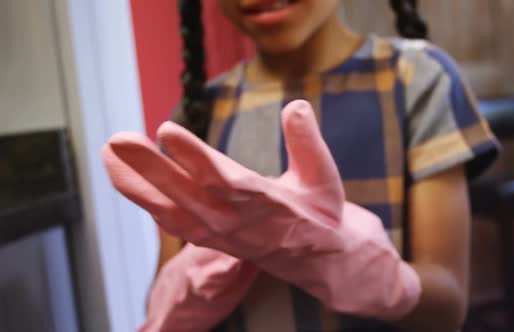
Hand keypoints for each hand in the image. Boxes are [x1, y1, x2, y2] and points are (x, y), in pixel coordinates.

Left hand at [103, 100, 420, 320]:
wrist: (323, 261)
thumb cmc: (323, 214)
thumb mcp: (325, 177)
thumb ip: (308, 142)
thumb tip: (295, 106)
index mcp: (268, 204)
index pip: (226, 181)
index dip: (196, 159)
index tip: (167, 132)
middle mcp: (238, 223)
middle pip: (188, 195)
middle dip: (150, 168)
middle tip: (118, 140)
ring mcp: (222, 235)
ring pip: (173, 212)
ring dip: (138, 187)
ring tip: (109, 158)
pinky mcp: (214, 241)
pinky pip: (176, 224)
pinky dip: (149, 204)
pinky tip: (127, 182)